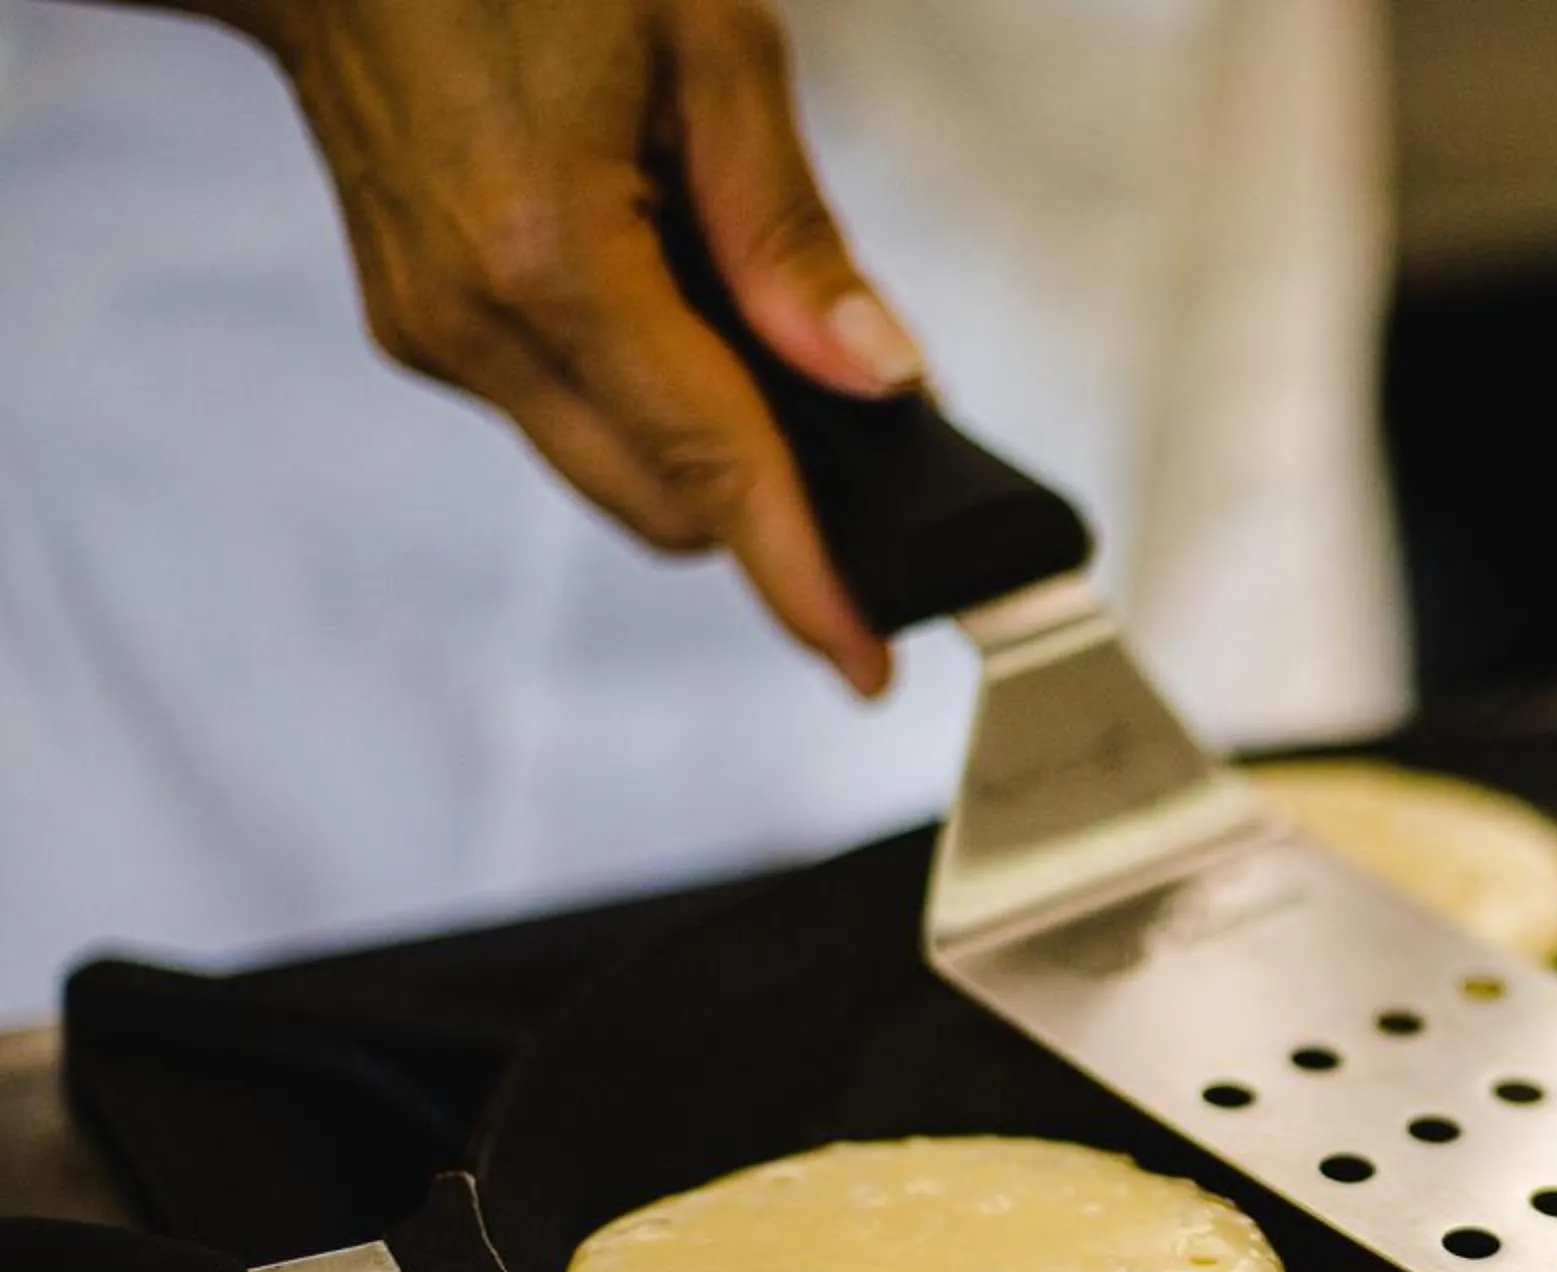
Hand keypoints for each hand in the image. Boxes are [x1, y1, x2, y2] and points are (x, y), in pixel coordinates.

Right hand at [214, 0, 914, 693]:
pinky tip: (666, 303)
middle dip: (768, 497)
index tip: (865, 663)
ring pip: (613, 474)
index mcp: (552, 253)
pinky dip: (639, 397)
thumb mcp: (709, 48)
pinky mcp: (418, 329)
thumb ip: (791, 232)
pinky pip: (562, 416)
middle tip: (857, 441)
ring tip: (752, 336)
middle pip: (666, 503)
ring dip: (699, 445)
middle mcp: (475, 320)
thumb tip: (877, 378)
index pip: (712, 467)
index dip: (804, 577)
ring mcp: (433, 335)